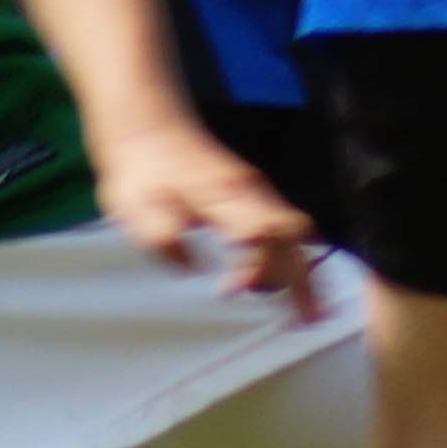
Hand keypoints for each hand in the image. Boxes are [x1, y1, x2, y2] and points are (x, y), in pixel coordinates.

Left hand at [98, 121, 324, 307]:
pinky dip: (294, 258)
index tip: (228, 292)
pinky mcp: (254, 194)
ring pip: (296, 233)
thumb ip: (162, 235)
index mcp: (224, 195)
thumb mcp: (135, 205)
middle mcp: (250, 191)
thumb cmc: (140, 172)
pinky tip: (290, 282)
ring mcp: (256, 191)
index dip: (254, 267)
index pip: (261, 232)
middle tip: (311, 321)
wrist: (148, 127)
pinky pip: (287, 228)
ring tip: (309, 312)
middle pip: (293, 237)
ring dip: (304, 272)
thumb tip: (192, 268)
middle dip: (305, 280)